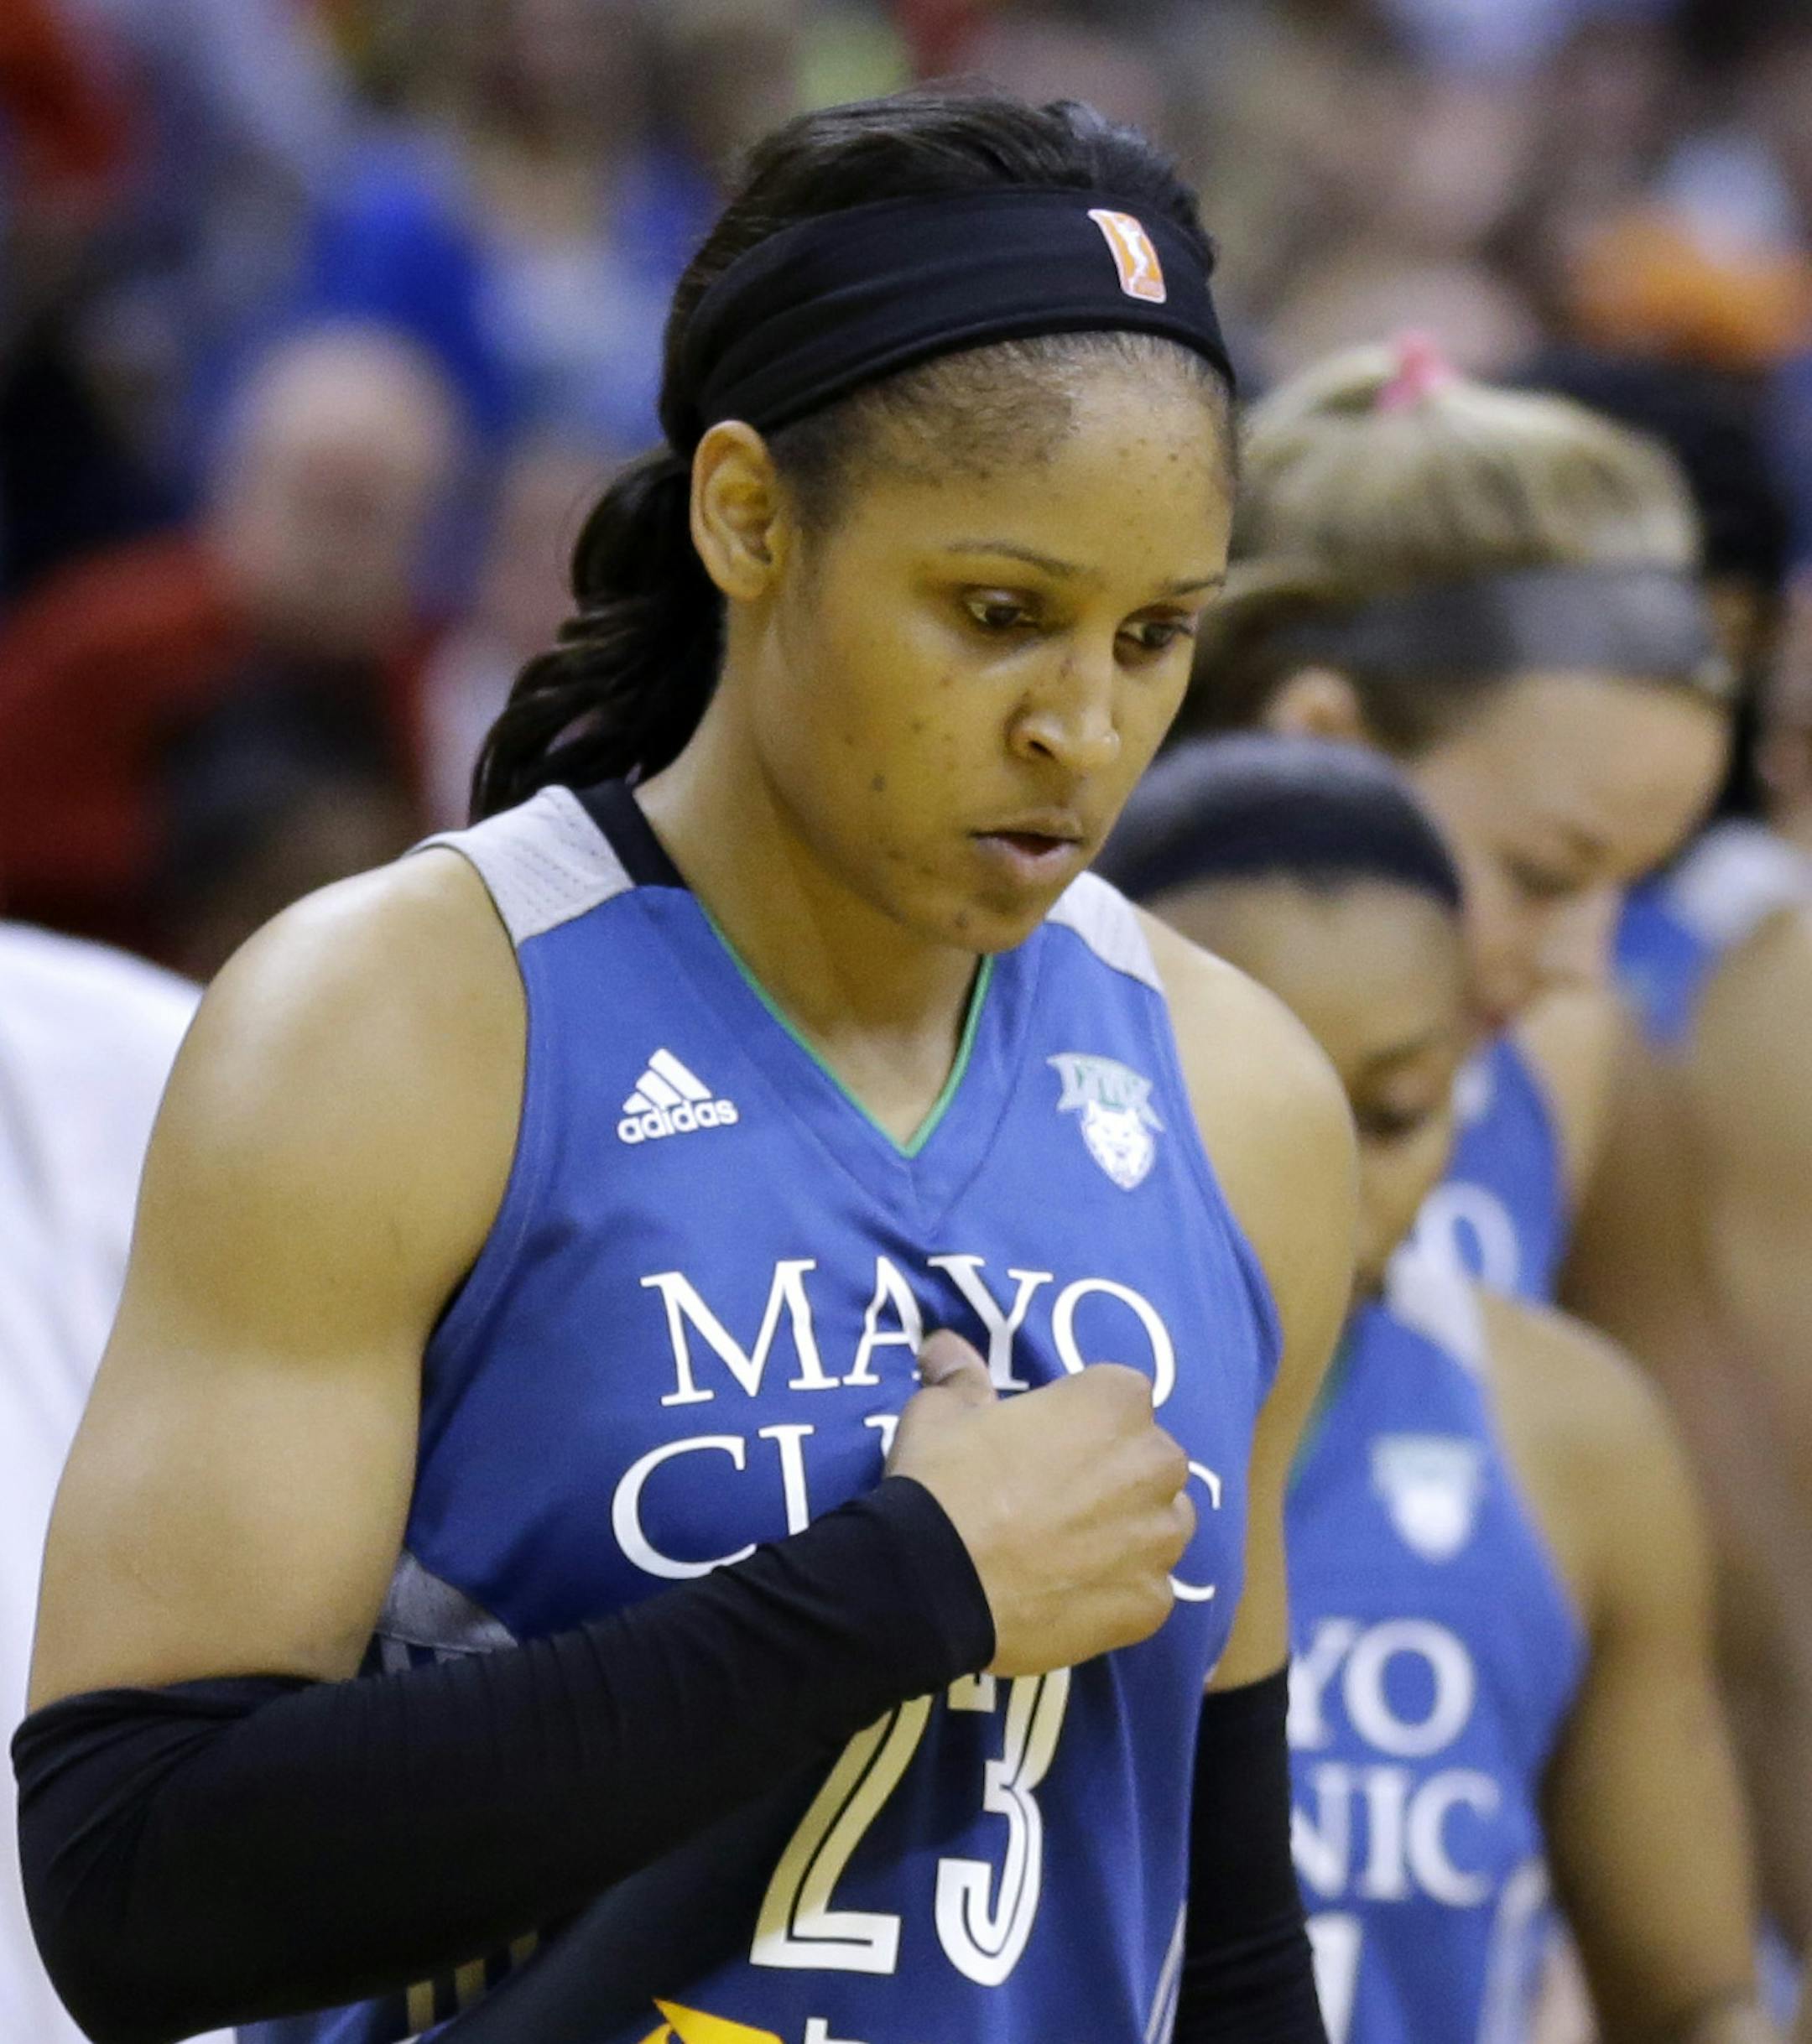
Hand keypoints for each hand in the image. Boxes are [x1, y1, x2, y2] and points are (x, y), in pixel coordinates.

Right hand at [886, 1330, 1193, 1675]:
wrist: (934, 1587)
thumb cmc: (944, 1483)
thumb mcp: (940, 1411)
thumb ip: (961, 1377)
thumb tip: (944, 1347)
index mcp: (1117, 1401)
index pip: (1120, 1398)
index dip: (1081, 1422)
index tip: (1045, 1445)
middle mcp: (1156, 1463)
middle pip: (1149, 1462)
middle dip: (1114, 1475)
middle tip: (1052, 1500)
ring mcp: (1160, 1539)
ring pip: (1159, 1526)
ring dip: (1127, 1532)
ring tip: (1065, 1552)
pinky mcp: (1152, 1602)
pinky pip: (1145, 1589)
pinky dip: (1117, 1592)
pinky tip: (1066, 1596)